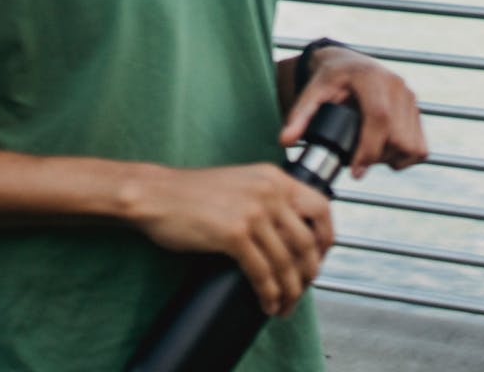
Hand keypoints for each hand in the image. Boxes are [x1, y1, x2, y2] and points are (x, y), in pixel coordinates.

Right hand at [132, 164, 331, 315]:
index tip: (319, 260)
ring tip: (284, 305)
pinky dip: (268, 293)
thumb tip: (291, 233)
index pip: (322, 207)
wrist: (156, 194)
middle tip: (302, 290)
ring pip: (287, 261)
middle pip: (307, 241)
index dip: (326, 239)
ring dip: (290, 290)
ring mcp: (252, 212)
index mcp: (275, 177)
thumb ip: (268, 198)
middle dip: (309, 273)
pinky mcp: (234, 233)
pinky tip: (266, 302)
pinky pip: (262, 272)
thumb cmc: (192, 193)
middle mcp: (269, 191)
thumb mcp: (242, 183)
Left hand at [280, 46, 426, 178]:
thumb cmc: (328, 79)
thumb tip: (285, 141)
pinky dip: (405, 156)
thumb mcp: (311, 93)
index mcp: (371, 78)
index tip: (355, 172)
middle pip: (398, 136)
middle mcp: (397, 85)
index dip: (369, 148)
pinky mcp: (416, 109)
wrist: (348, 64)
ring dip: (391, 158)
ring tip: (369, 154)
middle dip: (377, 157)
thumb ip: (299, 116)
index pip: (380, 117)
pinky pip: (420, 147)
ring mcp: (410, 97)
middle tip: (356, 161)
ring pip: (412, 145)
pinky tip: (385, 152)